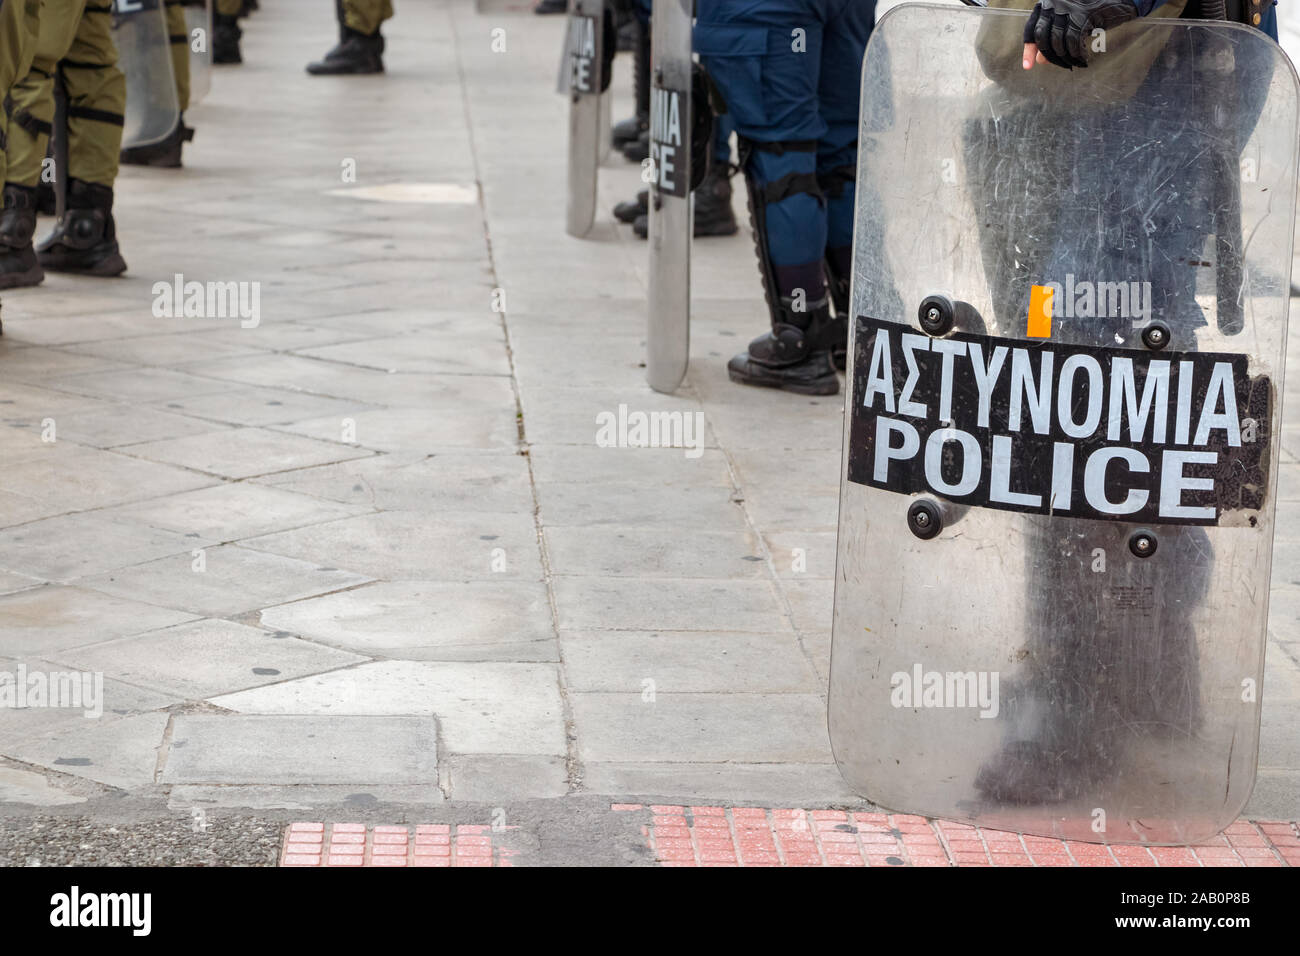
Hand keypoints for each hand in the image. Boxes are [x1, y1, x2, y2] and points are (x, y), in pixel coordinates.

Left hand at [1022, 0, 1138, 70]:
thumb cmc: (1094, 10)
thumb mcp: (1070, 23)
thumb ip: (1054, 37)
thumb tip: (1040, 60)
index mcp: (1049, 3)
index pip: (1031, 28)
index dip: (1029, 49)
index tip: (1028, 66)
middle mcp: (1055, 3)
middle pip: (1042, 36)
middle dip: (1048, 56)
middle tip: (1059, 66)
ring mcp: (1069, 8)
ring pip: (1057, 41)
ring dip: (1064, 58)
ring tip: (1073, 63)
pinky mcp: (1083, 14)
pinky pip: (1073, 42)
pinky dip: (1076, 55)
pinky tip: (1082, 60)